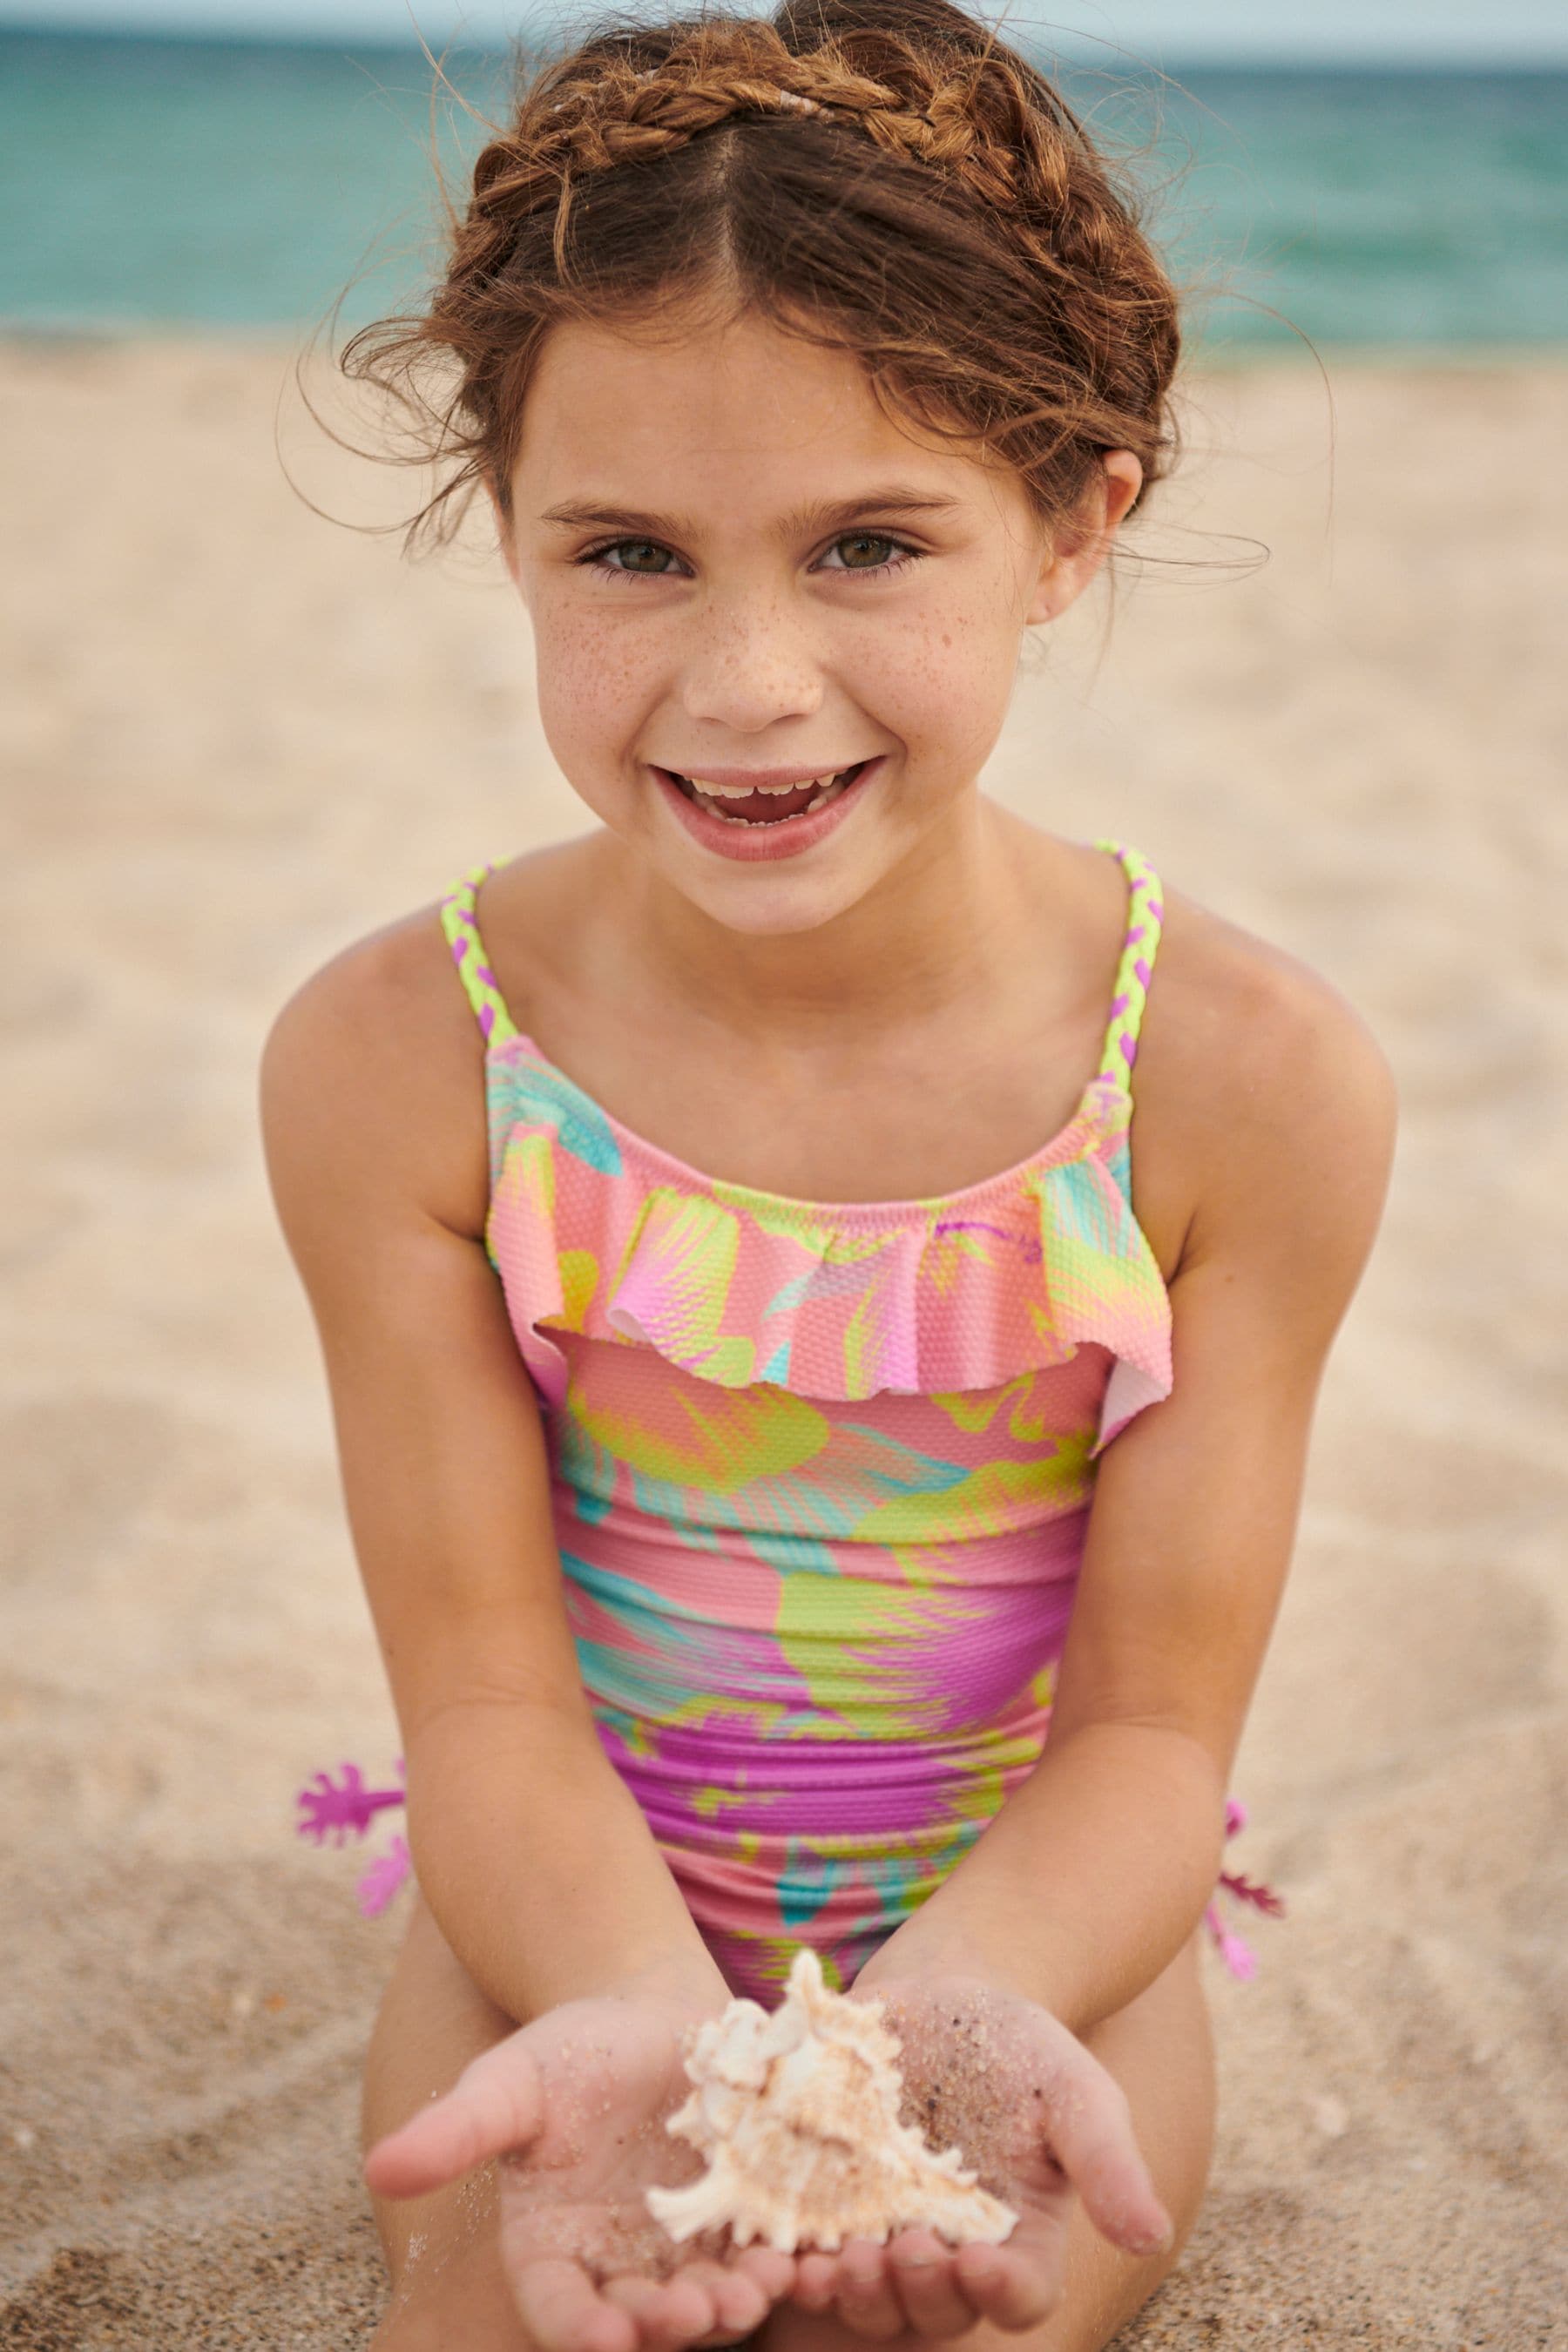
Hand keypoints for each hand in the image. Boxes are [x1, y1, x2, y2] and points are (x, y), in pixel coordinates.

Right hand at [364, 1986, 797, 2351]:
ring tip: (747, 2294)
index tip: (600, 2340)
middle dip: (662, 2324)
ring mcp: (683, 2251)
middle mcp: (617, 2267)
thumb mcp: (509, 2084)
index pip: (556, 2307)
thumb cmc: (566, 2051)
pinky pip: (761, 2256)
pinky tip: (795, 2259)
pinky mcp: (743, 2223)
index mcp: (549, 2248)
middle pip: (636, 2317)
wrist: (650, 2014)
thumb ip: (455, 2131)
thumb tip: (379, 2167)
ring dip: (726, 2307)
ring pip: (703, 2298)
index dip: (575, 2329)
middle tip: (688, 2313)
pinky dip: (778, 2265)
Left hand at [784, 1968, 1171, 2340]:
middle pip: (934, 2307)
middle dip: (916, 2292)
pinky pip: (806, 2249)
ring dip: (852, 2292)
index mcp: (1019, 2239)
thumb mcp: (1076, 2091)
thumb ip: (1109, 2161)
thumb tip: (1150, 2233)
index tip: (980, 2263)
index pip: (1016, 2293)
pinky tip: (780, 2251)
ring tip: (837, 2263)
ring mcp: (881, 2231)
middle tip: (899, 2255)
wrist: (942, 1992)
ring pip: (867, 2295)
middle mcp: (949, 2253)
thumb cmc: (1022, 2046)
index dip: (999, 2292)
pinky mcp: (822, 2201)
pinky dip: (794, 2260)